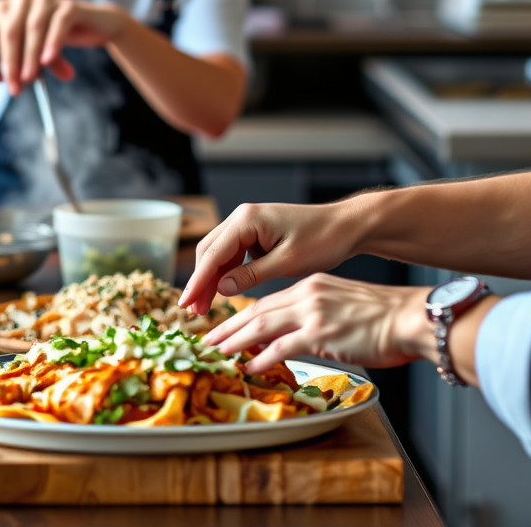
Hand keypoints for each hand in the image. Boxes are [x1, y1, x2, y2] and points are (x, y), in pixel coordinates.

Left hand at [0, 0, 128, 94]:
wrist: (96, 24)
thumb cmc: (59, 38)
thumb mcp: (39, 54)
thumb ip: (28, 64)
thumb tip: (17, 86)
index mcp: (7, 9)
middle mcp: (23, 0)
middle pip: (11, 32)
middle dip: (11, 63)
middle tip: (15, 88)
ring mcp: (46, 0)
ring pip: (33, 27)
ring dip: (30, 56)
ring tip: (30, 78)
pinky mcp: (68, 5)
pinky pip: (58, 24)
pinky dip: (52, 43)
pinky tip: (48, 60)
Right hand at [179, 201, 363, 315]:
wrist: (345, 226)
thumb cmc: (322, 239)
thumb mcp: (287, 262)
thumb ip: (252, 275)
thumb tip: (221, 288)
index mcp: (248, 219)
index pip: (213, 253)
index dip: (197, 281)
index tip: (185, 304)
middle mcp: (243, 216)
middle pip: (210, 251)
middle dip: (200, 281)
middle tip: (193, 312)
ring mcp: (248, 223)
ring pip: (219, 253)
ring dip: (211, 279)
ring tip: (204, 308)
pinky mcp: (256, 233)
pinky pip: (233, 254)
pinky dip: (226, 273)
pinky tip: (223, 292)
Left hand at [202, 274, 432, 373]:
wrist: (410, 317)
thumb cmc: (384, 318)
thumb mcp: (343, 307)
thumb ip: (318, 316)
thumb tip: (298, 335)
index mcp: (313, 286)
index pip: (269, 301)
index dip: (244, 316)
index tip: (227, 327)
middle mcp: (308, 294)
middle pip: (258, 310)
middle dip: (230, 327)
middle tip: (208, 339)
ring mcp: (313, 312)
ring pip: (263, 325)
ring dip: (236, 340)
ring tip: (218, 352)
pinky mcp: (322, 333)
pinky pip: (283, 346)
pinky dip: (263, 357)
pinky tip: (250, 366)